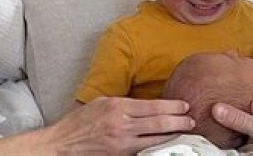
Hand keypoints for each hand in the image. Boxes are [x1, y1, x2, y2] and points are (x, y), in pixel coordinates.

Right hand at [44, 97, 193, 154]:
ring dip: (173, 137)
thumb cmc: (80, 122)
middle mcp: (121, 125)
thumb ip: (125, 104)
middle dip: (179, 122)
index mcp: (117, 107)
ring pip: (155, 140)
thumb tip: (149, 106)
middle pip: (159, 123)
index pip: (153, 106)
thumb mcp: (102, 103)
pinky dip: (157, 149)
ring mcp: (121, 144)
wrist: (61, 144)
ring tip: (185, 134)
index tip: (184, 105)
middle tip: (191, 121)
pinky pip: (143, 152)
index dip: (173, 106)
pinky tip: (166, 147)